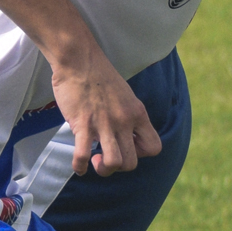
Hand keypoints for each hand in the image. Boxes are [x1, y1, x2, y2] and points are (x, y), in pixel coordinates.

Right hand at [50, 51, 160, 177]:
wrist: (79, 60)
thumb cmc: (99, 76)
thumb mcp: (125, 95)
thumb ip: (127, 115)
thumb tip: (123, 134)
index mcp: (137, 113)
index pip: (154, 147)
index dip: (141, 154)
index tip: (126, 146)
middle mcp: (124, 121)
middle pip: (131, 163)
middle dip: (119, 167)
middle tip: (106, 157)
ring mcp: (104, 124)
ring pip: (113, 163)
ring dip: (103, 170)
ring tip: (95, 161)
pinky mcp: (83, 124)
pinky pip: (82, 155)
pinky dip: (79, 166)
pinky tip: (77, 166)